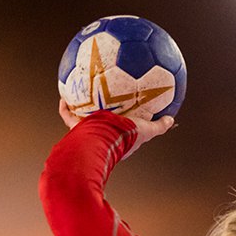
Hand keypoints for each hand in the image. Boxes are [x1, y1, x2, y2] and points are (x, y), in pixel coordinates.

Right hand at [58, 100, 174, 156]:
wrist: (103, 139)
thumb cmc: (125, 137)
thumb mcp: (146, 130)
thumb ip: (158, 126)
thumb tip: (171, 119)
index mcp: (118, 141)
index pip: (122, 134)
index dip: (125, 126)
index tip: (126, 115)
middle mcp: (102, 138)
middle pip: (101, 127)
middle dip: (101, 118)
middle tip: (103, 103)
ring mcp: (88, 134)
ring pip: (83, 122)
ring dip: (82, 111)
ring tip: (80, 96)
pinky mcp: (76, 128)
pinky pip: (68, 116)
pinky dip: (65, 107)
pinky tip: (65, 94)